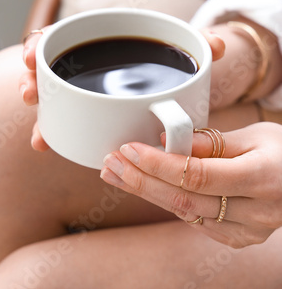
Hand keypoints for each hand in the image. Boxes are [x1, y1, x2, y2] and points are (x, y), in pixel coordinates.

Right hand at [18, 28, 224, 151]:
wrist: (180, 85)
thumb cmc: (174, 60)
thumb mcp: (184, 48)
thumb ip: (197, 43)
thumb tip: (217, 47)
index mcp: (103, 38)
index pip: (61, 34)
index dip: (41, 42)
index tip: (33, 52)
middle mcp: (87, 63)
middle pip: (49, 65)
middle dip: (32, 77)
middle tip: (29, 90)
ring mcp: (86, 89)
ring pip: (52, 95)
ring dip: (40, 110)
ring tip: (37, 128)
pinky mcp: (88, 113)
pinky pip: (64, 119)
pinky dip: (52, 130)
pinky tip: (47, 143)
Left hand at [101, 122, 281, 246]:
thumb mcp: (256, 134)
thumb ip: (212, 141)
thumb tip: (168, 140)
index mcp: (261, 178)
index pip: (197, 175)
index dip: (159, 164)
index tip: (129, 149)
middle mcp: (255, 211)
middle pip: (184, 200)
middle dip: (141, 181)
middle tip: (111, 164)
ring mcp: (247, 230)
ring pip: (186, 213)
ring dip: (147, 193)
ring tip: (118, 174)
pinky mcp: (238, 238)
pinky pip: (195, 220)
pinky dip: (169, 202)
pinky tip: (147, 187)